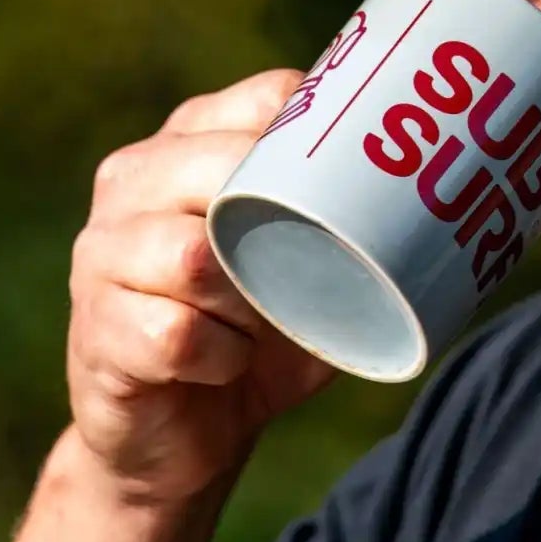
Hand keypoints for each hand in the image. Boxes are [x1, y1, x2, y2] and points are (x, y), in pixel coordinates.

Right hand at [65, 70, 337, 506]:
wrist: (180, 439)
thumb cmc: (253, 333)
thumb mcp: (300, 265)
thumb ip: (339, 214)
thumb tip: (442, 176)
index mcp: (184, 144)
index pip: (265, 102)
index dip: (323, 142)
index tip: (365, 183)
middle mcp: (132, 181)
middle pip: (221, 170)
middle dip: (279, 227)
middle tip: (301, 274)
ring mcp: (102, 253)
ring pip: (194, 256)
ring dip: (248, 301)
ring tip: (257, 323)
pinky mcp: (97, 330)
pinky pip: (179, 335)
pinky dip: (223, 357)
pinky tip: (225, 364)